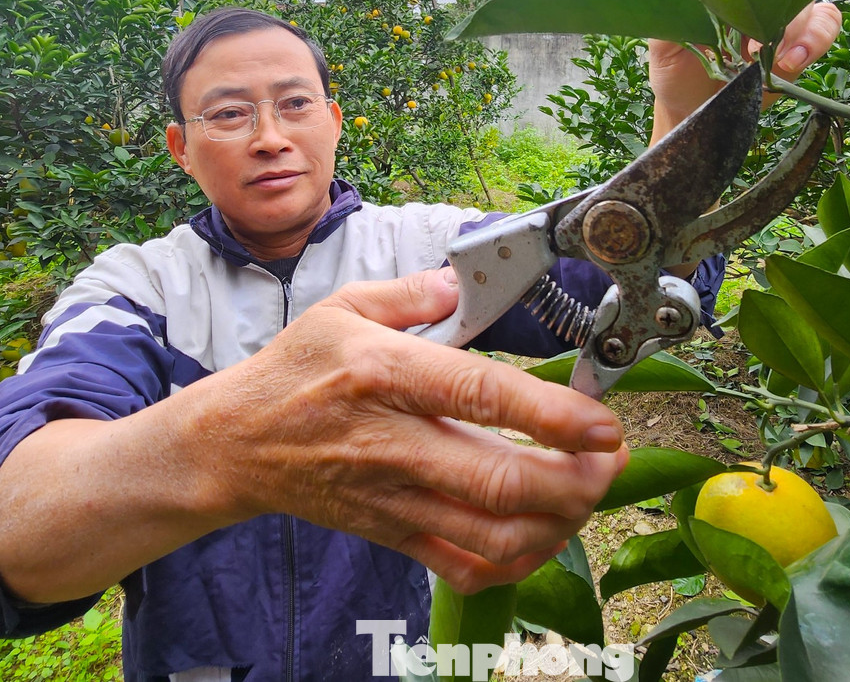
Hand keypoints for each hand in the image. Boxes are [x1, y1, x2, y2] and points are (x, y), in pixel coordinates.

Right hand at [198, 269, 628, 593]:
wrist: (237, 443)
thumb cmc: (296, 371)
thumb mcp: (342, 306)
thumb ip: (413, 293)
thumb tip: (466, 281)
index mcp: (387, 373)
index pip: (481, 395)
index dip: (552, 414)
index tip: (602, 422)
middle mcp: (395, 441)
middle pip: (501, 481)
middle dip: (575, 481)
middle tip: (612, 462)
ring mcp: (394, 497)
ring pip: (493, 535)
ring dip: (557, 524)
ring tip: (587, 495)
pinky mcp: (392, 533)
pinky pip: (464, 567)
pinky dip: (516, 562)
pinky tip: (542, 534)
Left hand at [648, 2, 842, 141]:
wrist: (696, 114)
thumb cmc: (675, 75)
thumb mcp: (664, 46)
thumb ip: (673, 15)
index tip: (739, 14)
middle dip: (779, 8)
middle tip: (758, 44)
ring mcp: (780, 21)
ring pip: (810, 2)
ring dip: (801, 29)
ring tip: (781, 59)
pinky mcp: (799, 46)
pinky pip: (826, 26)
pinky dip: (818, 39)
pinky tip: (793, 62)